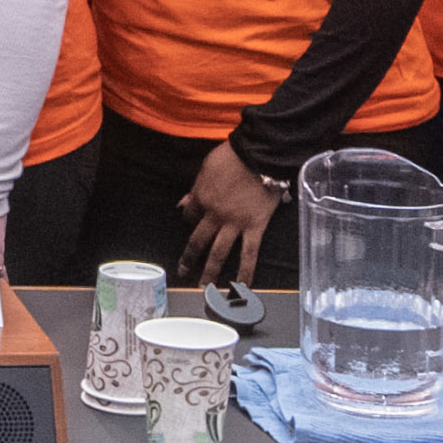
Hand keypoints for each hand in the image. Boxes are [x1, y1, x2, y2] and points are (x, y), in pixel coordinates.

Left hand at [180, 149, 281, 286]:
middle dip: (189, 258)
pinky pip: (249, 253)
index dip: (190, 221)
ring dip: (210, 271)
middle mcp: (214, 215)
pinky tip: (242, 286)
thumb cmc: (233, 156)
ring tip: (205, 287)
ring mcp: (234, 224)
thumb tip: (183, 203)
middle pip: (198, 241)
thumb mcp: (206, 168)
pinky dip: (246, 271)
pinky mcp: (255, 228)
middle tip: (183, 272)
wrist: (259, 154)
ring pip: (219, 252)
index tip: (193, 225)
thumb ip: (196, 188)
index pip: (190, 216)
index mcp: (201, 198)